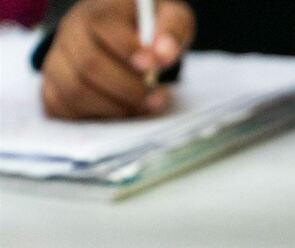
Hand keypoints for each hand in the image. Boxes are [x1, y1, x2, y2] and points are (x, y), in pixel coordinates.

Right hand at [41, 0, 194, 118]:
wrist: (123, 35)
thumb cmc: (148, 28)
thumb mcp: (168, 17)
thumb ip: (171, 29)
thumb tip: (163, 54)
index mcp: (98, 12)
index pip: (104, 27)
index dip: (129, 50)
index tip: (152, 66)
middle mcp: (71, 33)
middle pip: (90, 65)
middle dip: (129, 88)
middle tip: (158, 98)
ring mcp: (58, 59)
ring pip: (74, 91)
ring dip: (114, 108)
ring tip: (143, 106)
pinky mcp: (53, 85)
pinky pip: (61, 107)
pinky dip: (92, 117)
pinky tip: (120, 113)